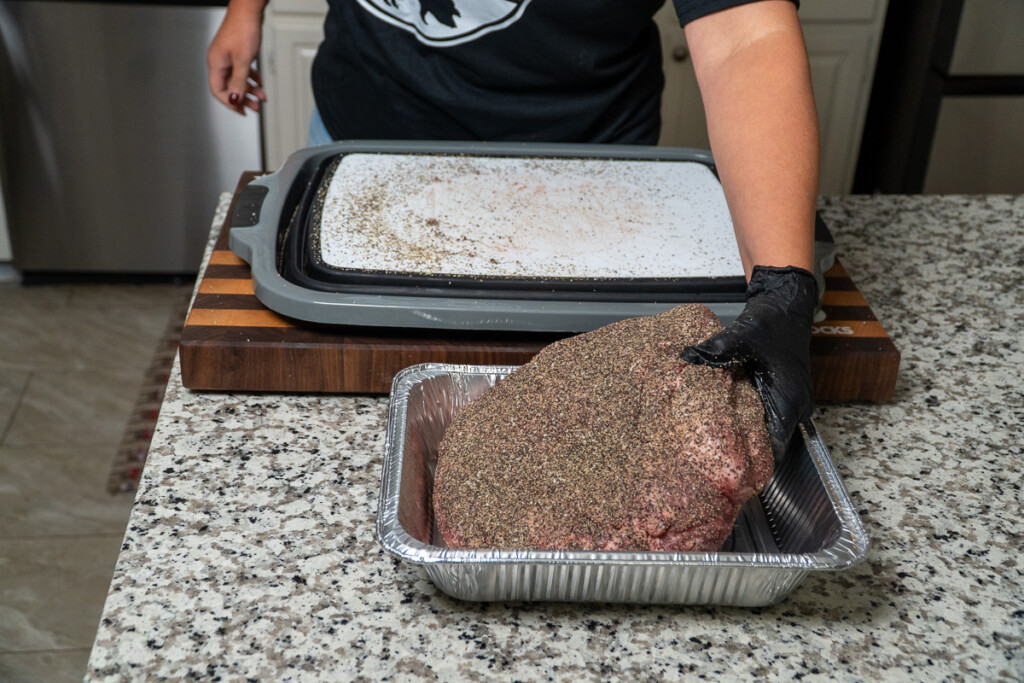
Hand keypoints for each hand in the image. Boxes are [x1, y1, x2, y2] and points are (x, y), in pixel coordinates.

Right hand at [207, 0, 267, 114]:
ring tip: (260, 96)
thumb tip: (234, 99)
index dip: (230, 103)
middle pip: (228, 87)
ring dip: (249, 89)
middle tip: (254, 107)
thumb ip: (239, 82)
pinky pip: (240, 70)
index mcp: (216, 63)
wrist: (248, 10)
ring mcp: (226, 56)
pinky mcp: (234, 52)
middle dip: (242, 98)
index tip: (242, 111)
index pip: (218, 91)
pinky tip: (258, 81)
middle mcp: (218, 60)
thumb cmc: (243, 29)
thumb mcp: (243, 61)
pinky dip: (250, 78)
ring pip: (236, 79)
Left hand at [681, 266, 816, 461]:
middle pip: (771, 444)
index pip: (776, 448)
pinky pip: (768, 418)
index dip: (752, 462)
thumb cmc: (772, 322)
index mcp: (788, 400)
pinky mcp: (783, 396)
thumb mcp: (743, 335)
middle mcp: (795, 406)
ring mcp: (791, 403)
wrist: (786, 307)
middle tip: (712, 459)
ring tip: (715, 444)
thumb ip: (717, 349)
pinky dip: (749, 421)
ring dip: (747, 437)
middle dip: (745, 452)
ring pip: (769, 432)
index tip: (726, 469)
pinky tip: (726, 420)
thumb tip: (688, 357)